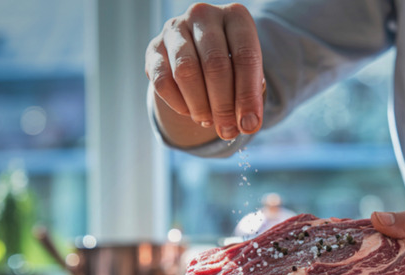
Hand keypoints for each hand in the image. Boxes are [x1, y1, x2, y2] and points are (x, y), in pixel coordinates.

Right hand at [145, 3, 264, 139]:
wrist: (200, 54)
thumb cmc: (232, 65)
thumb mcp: (248, 75)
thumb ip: (250, 97)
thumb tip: (247, 125)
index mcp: (235, 17)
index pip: (245, 57)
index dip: (248, 96)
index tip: (249, 124)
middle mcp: (204, 15)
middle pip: (215, 64)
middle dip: (224, 105)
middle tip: (228, 130)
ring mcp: (175, 29)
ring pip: (186, 72)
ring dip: (200, 105)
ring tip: (209, 121)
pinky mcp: (154, 48)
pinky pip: (162, 80)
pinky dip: (178, 103)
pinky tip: (191, 112)